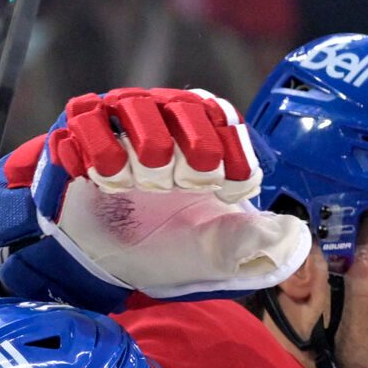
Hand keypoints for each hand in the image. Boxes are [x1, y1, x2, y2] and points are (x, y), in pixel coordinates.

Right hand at [0, 87, 311, 309]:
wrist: (100, 262)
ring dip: (147, 144)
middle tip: (191, 183)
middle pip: (183, 106)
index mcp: (199, 139)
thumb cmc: (161, 244)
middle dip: (194, 145)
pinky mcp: (74, 136)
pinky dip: (98, 145)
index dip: (232, 149)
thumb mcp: (210, 249)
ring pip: (134, 104)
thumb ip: (248, 239)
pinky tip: (106, 177)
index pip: (223, 118)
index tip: (230, 190)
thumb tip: (293, 236)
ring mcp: (116, 124)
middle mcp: (160, 121)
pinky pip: (84, 119)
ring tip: (145, 183)